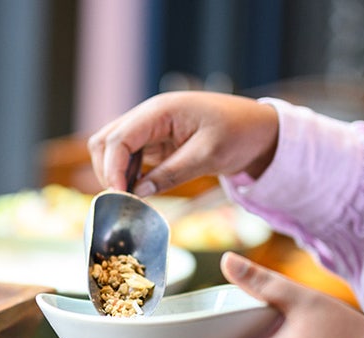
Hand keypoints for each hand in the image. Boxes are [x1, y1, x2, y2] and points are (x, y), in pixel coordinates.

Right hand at [87, 91, 278, 195]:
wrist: (258, 129)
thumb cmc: (238, 134)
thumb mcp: (208, 156)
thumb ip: (172, 174)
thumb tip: (138, 193)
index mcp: (160, 111)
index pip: (118, 139)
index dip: (112, 169)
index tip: (119, 197)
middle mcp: (148, 116)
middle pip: (105, 141)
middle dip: (107, 171)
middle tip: (123, 200)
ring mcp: (149, 129)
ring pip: (112, 149)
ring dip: (115, 174)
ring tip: (132, 199)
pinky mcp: (155, 142)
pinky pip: (128, 158)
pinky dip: (127, 175)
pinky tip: (140, 193)